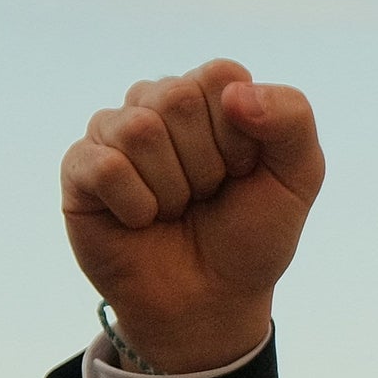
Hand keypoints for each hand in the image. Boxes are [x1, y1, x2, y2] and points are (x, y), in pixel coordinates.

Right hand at [59, 60, 324, 375]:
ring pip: (140, 130)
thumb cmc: (250, 237)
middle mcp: (156, 104)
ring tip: (175, 210)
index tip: (242, 173)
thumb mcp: (298, 179)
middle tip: (206, 196)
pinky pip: (106, 167)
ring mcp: (113, 132)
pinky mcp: (79, 168)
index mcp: (208, 95)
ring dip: (173, 189)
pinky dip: (137, 206)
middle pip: (177, 98)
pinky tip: (140, 220)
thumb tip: (235, 93)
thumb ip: (293, 119)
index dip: (239, 135)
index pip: (221, 76)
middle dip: (206, 165)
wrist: (210, 301)